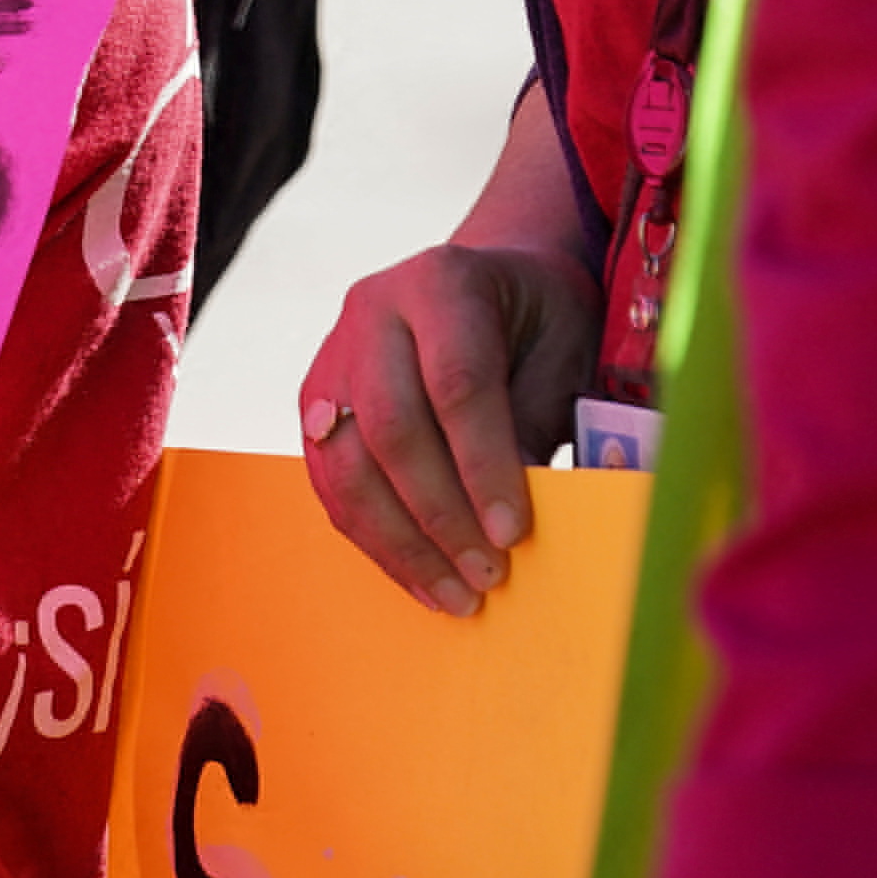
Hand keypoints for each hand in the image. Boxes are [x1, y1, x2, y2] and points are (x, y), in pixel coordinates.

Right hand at [301, 233, 593, 615]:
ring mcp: (334, 356)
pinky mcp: (316, 404)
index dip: (482, 465)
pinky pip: (332, 483)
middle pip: (390, 427)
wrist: (498, 288)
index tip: (513, 533)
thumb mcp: (560, 358)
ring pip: (347, 464)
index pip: (456, 383)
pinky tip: (419, 577)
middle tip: (487, 575)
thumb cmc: (541, 326)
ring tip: (455, 595)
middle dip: (439, 515)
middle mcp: (373, 310)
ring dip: (401, 543)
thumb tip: (507, 528)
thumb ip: (533, 428)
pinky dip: (374, 539)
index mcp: (441, 281)